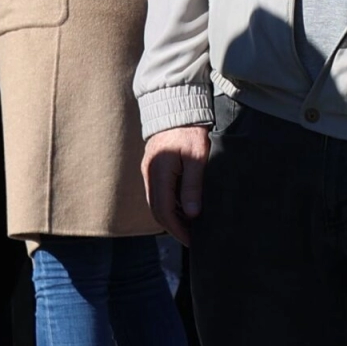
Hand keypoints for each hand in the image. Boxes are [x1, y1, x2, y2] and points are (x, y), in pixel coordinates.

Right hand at [142, 125, 209, 245]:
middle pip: (158, 210)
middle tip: (193, 239)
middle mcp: (149, 173)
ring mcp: (149, 169)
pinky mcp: (154, 165)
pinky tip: (186, 207)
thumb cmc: (191, 129)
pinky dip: (171, 204)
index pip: (164, 211)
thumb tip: (193, 215)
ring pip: (157, 202)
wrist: (178, 104)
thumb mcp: (197, 158)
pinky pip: (159, 191)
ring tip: (192, 226)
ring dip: (172, 216)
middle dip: (174, 227)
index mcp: (159, 172)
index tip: (193, 241)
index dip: (178, 230)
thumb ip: (193, 186)